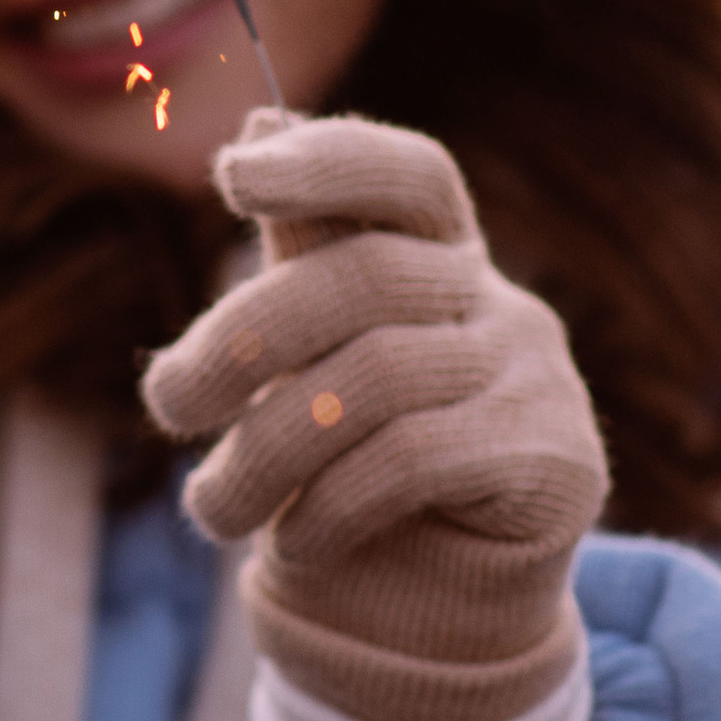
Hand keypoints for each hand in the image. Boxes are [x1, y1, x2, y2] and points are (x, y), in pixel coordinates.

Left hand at [143, 112, 608, 720]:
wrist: (447, 597)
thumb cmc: (361, 450)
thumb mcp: (319, 352)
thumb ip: (297, 253)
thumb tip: (257, 122)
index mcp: (441, 252)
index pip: (407, 173)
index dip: (329, 160)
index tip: (232, 175)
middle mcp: (498, 298)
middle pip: (367, 277)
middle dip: (244, 338)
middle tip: (166, 402)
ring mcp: (535, 373)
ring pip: (378, 378)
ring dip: (268, 450)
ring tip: (211, 508)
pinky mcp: (554, 456)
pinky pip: (413, 459)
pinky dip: (330, 503)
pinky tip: (295, 541)